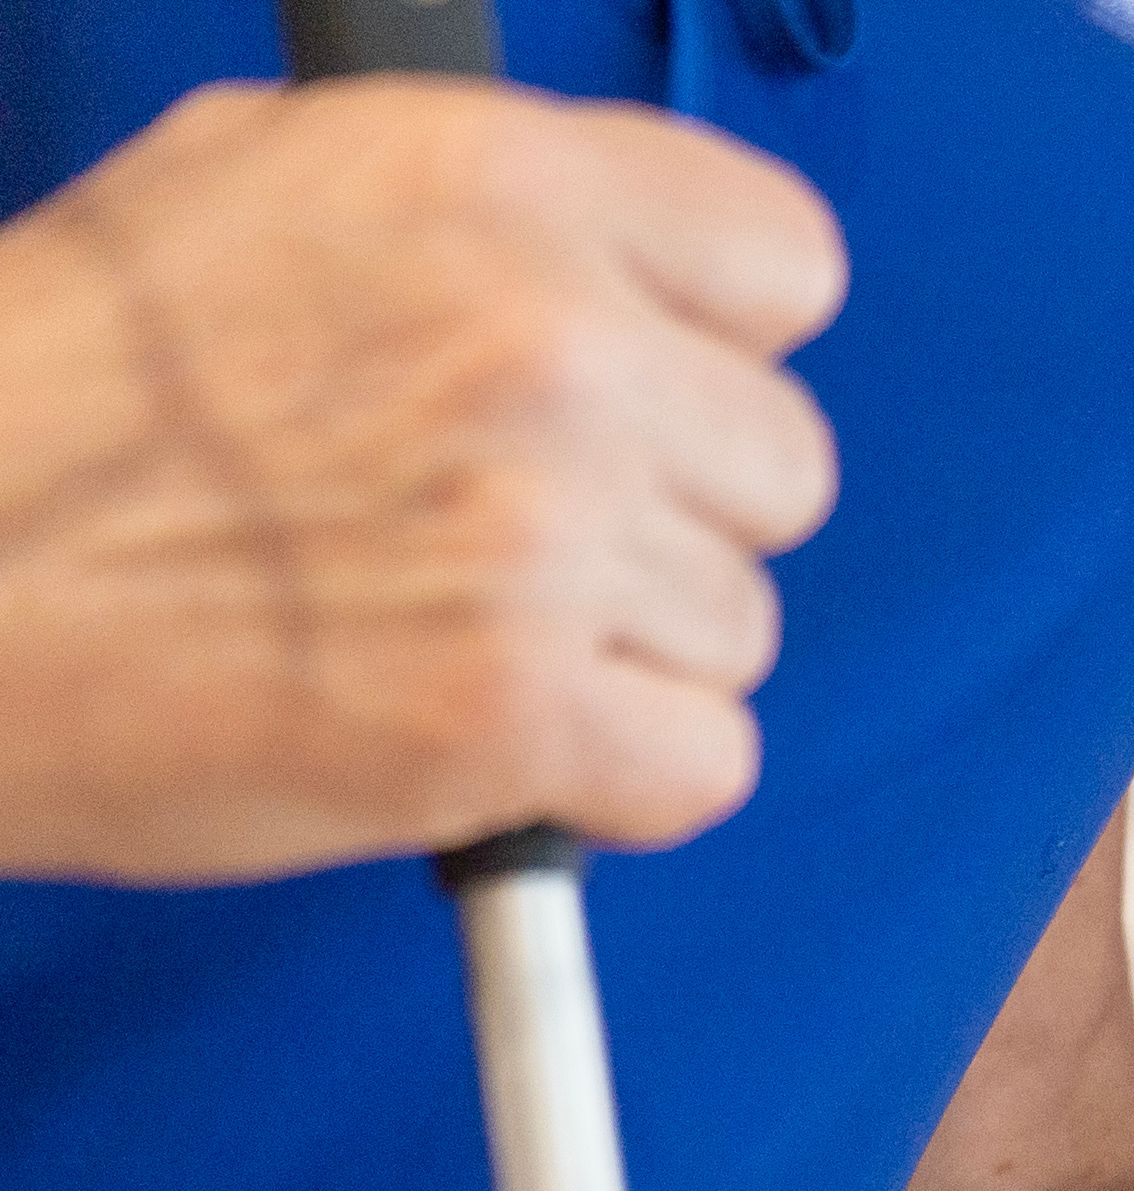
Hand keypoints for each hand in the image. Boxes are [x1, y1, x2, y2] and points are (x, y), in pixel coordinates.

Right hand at [0, 77, 840, 882]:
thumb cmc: (45, 400)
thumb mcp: (236, 190)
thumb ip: (458, 221)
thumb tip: (593, 260)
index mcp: (486, 188)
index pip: (780, 262)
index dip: (714, 345)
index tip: (649, 390)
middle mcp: (541, 346)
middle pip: (780, 467)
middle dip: (666, 516)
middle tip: (501, 534)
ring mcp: (538, 533)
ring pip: (737, 625)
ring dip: (621, 650)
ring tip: (440, 622)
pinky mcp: (515, 708)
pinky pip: (704, 763)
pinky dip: (611, 780)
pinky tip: (480, 729)